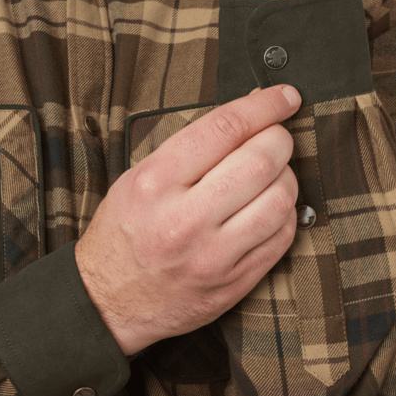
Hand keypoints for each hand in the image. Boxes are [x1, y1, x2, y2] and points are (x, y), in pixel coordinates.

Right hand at [75, 84, 301, 355]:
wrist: (109, 299)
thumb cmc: (123, 231)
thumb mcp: (137, 178)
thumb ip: (187, 150)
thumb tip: (244, 120)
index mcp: (155, 182)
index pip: (223, 129)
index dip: (262, 106)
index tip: (283, 96)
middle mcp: (185, 218)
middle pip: (260, 160)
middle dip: (279, 138)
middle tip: (276, 135)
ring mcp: (214, 255)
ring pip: (281, 199)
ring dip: (286, 175)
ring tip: (272, 172)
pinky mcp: (234, 281)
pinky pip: (282, 236)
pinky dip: (286, 211)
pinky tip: (269, 204)